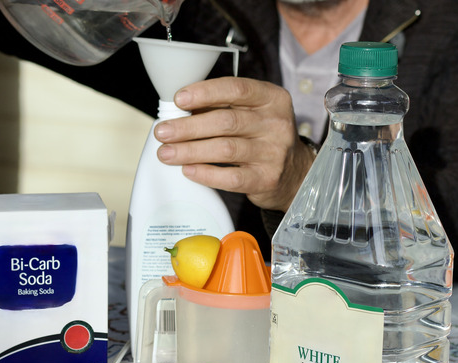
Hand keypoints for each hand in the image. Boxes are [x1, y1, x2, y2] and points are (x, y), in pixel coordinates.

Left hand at [154, 77, 315, 211]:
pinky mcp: (266, 179)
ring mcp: (273, 152)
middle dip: (188, 126)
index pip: (236, 89)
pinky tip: (188, 170)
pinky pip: (231, 177)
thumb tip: (179, 110)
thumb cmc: (263, 138)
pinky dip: (206, 173)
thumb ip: (222, 107)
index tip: (179, 100)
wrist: (294, 173)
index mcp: (272, 98)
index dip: (204, 93)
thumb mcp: (252, 113)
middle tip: (163, 131)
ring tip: (166, 153)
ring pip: (225, 149)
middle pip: (226, 121)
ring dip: (190, 151)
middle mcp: (276, 123)